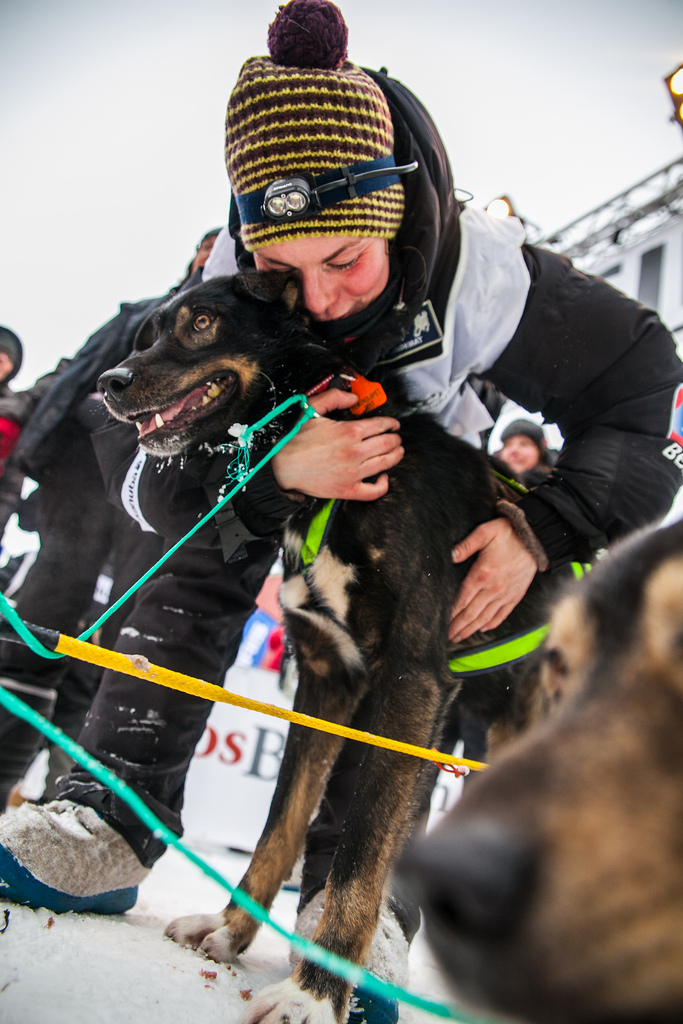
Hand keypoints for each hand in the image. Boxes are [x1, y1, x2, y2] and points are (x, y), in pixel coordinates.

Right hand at [272, 388, 403, 500]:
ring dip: (396, 456)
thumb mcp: (312, 409)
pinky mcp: (348, 489)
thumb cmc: (296, 439)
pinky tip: (383, 477)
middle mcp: (355, 452)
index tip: (394, 424)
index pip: (381, 425)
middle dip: (395, 439)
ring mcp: (354, 473)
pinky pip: (374, 491)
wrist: (283, 466)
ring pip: (386, 463)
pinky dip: (383, 484)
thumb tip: (353, 397)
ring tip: (397, 452)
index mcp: (349, 431)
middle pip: (388, 444)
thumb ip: (334, 397)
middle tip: (396, 437)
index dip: (391, 424)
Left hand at [449, 518, 536, 641]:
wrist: (537, 539)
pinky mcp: (516, 596)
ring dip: (470, 630)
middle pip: (471, 614)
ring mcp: (505, 594)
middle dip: (457, 627)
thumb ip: (466, 545)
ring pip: (484, 618)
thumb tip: (450, 555)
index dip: (450, 614)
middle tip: (446, 637)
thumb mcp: (485, 532)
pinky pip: (501, 615)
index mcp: (482, 574)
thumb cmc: (509, 533)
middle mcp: (493, 589)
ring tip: (459, 637)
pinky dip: (491, 624)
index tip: (441, 623)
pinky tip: (482, 629)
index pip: (461, 600)